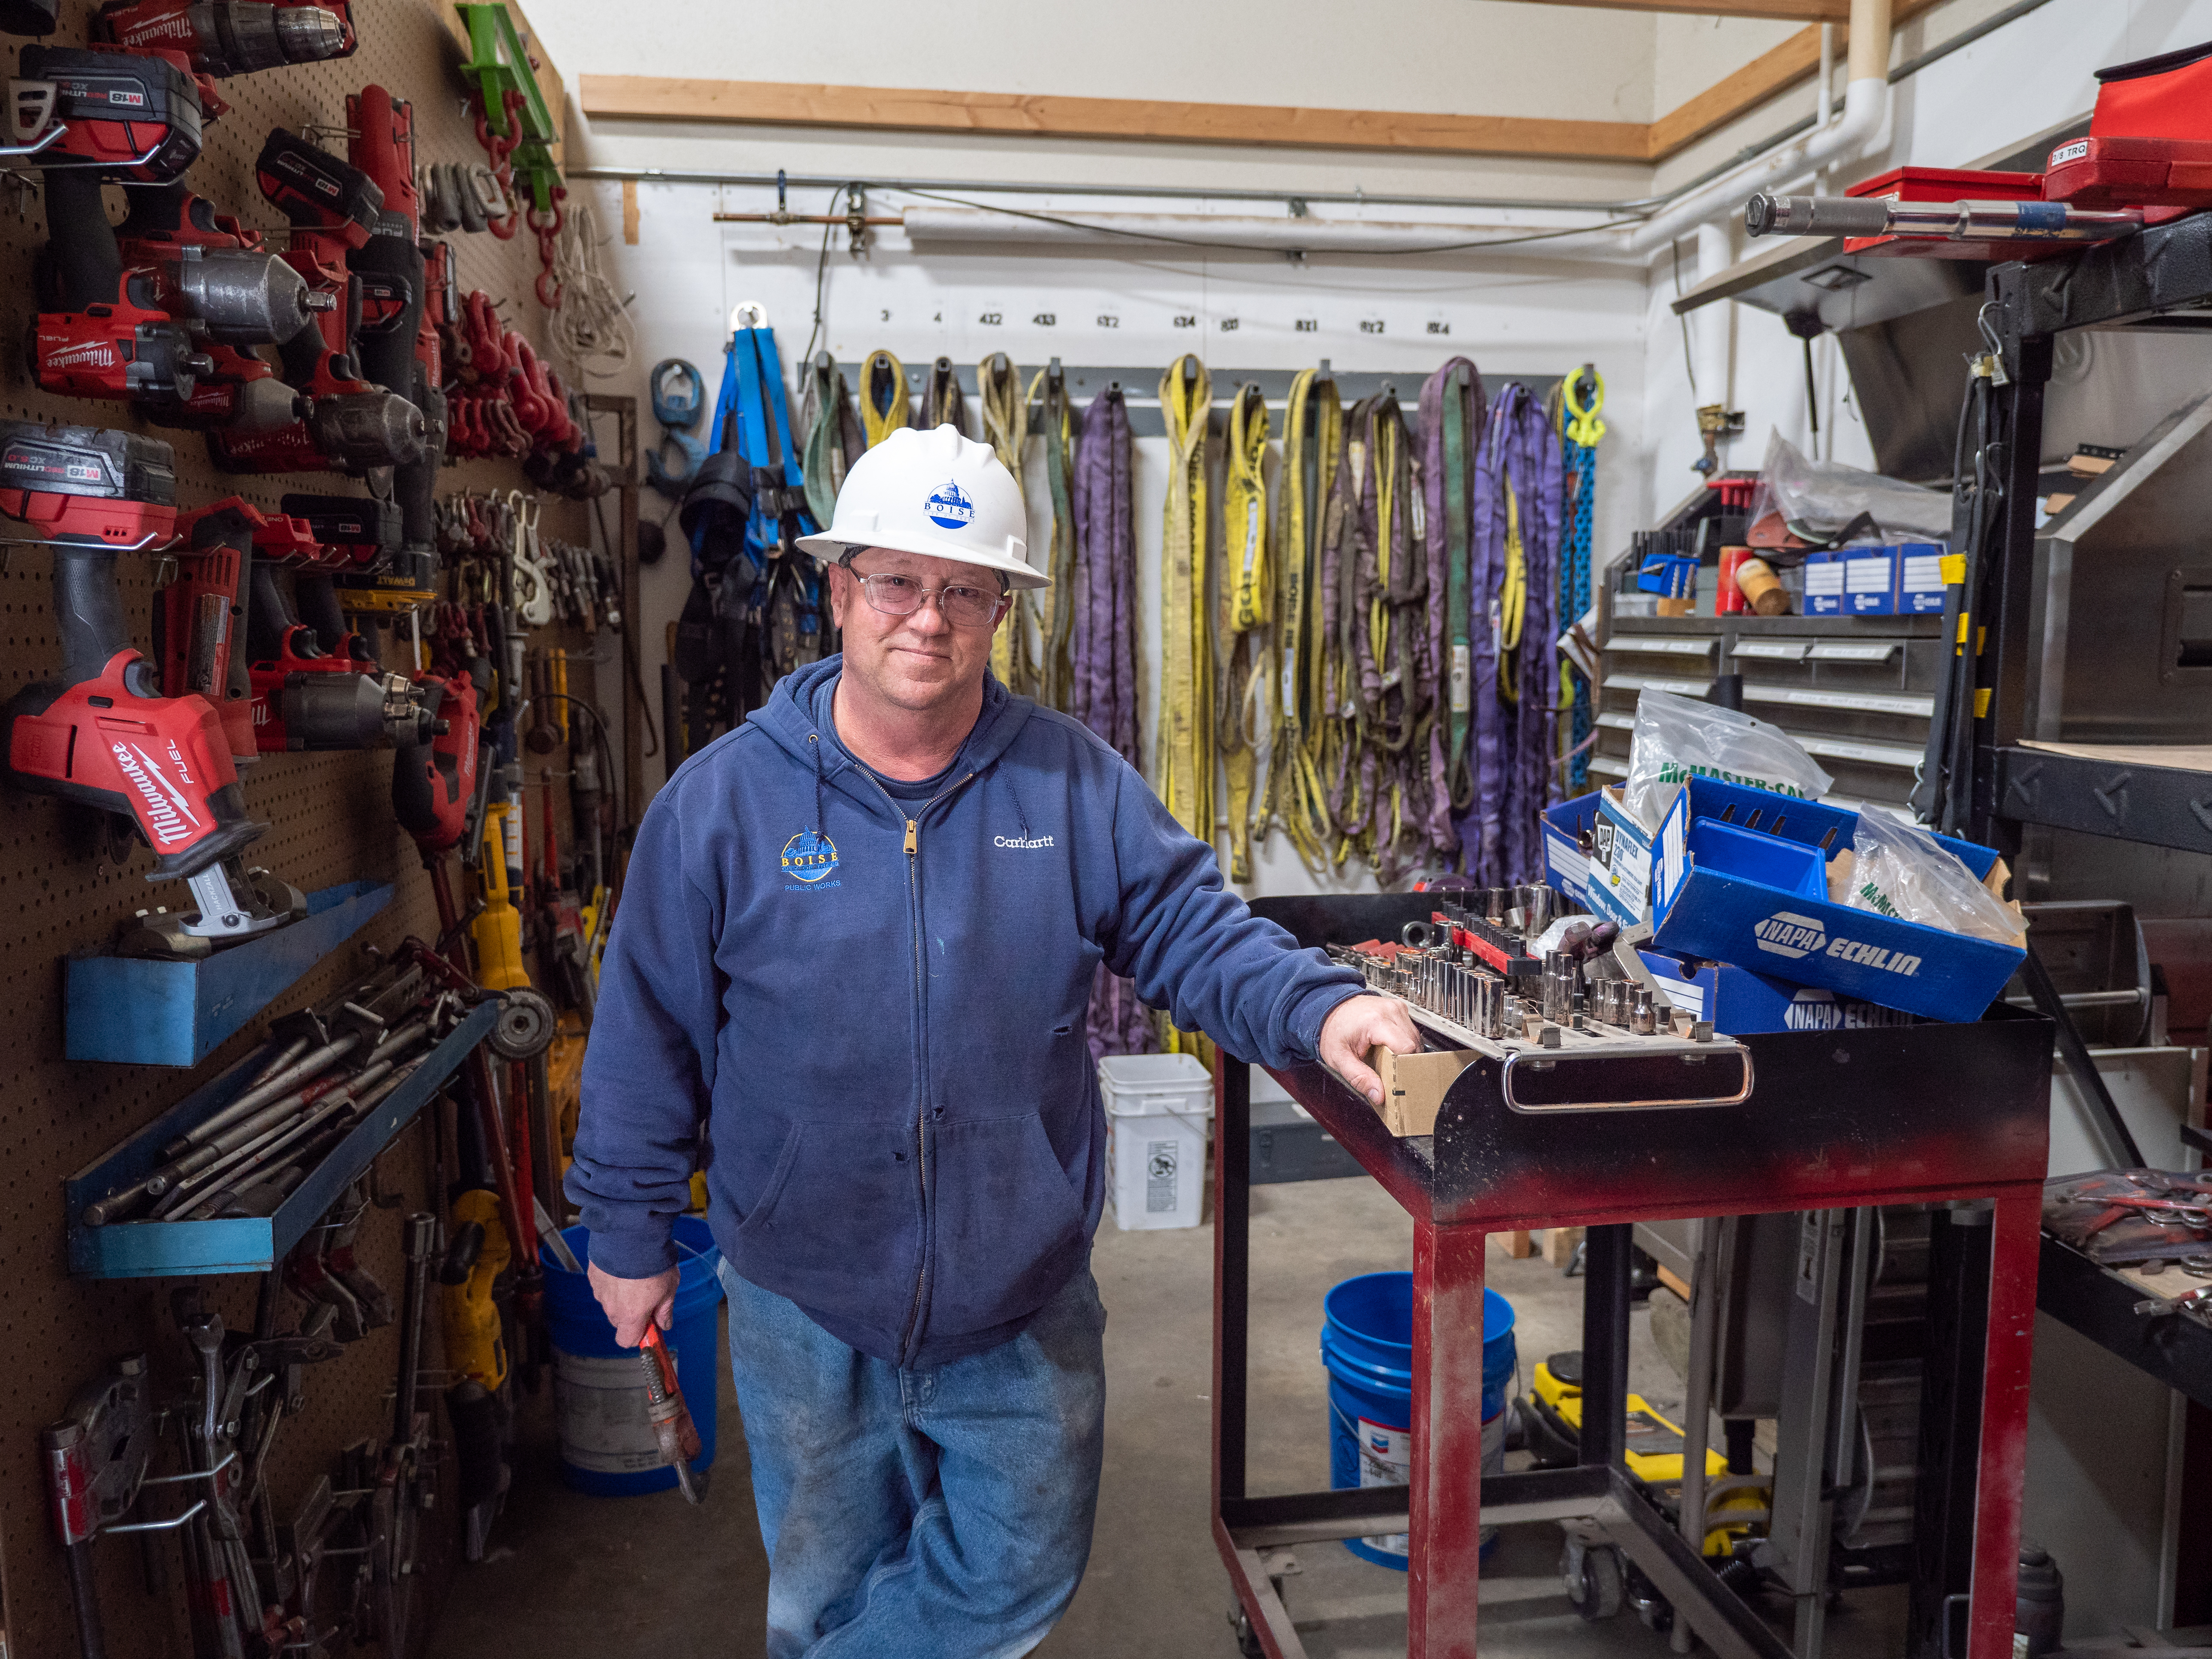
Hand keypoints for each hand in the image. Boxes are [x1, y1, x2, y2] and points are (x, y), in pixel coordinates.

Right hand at [588, 1260, 680, 1348]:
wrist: (632, 1235)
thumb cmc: (653, 1263)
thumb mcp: (669, 1288)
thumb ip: (665, 1310)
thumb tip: (664, 1325)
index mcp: (630, 1315)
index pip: (626, 1340)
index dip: (638, 1334)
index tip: (649, 1322)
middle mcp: (611, 1307)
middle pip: (619, 1320)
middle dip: (631, 1313)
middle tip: (646, 1294)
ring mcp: (600, 1290)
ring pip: (610, 1302)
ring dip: (620, 1295)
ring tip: (635, 1275)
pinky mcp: (593, 1275)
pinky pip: (603, 1285)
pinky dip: (611, 1280)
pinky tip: (623, 1266)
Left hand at [1318, 993, 1420, 1107]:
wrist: (1328, 1008)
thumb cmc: (1333, 1030)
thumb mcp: (1339, 1059)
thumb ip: (1359, 1078)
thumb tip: (1378, 1095)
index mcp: (1375, 1021)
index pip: (1406, 1048)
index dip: (1404, 1066)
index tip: (1396, 1078)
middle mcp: (1389, 1011)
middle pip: (1413, 1044)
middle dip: (1404, 1062)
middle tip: (1389, 1072)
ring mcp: (1395, 1008)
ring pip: (1415, 1038)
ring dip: (1405, 1053)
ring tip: (1387, 1058)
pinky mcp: (1398, 1009)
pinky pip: (1410, 1031)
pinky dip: (1403, 1043)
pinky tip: (1389, 1048)